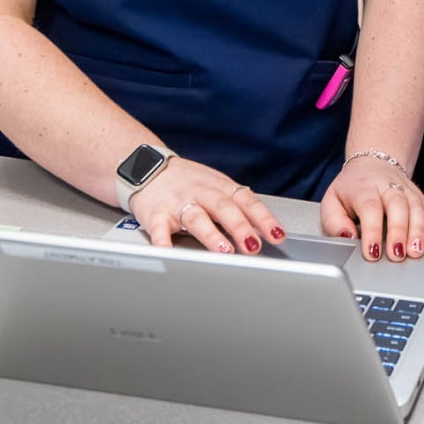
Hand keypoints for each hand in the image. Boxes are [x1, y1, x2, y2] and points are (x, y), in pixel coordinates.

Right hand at [130, 158, 286, 255]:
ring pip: (197, 218)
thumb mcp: (215, 186)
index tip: (277, 235)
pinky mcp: (156, 215)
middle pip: (224, 208)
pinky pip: (160, 232)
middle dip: (241, 227)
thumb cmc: (186, 182)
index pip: (247, 201)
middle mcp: (202, 193)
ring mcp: (178, 204)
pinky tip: (172, 256)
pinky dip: (165, 245)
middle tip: (253, 246)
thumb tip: (264, 228)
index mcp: (220, 186)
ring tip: (224, 251)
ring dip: (211, 235)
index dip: (263, 218)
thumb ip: (236, 205)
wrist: (147, 168)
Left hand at [320, 157, 423, 260]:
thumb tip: (346, 238)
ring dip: (419, 231)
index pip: (370, 207)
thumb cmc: (351, 189)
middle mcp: (388, 186)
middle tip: (397, 254)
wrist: (372, 164)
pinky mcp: (421, 198)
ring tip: (416, 252)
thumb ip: (334, 222)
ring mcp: (407, 190)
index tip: (372, 252)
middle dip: (399, 231)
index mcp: (363, 187)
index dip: (372, 230)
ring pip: (417, 207)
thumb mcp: (331, 201)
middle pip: (398, 204)